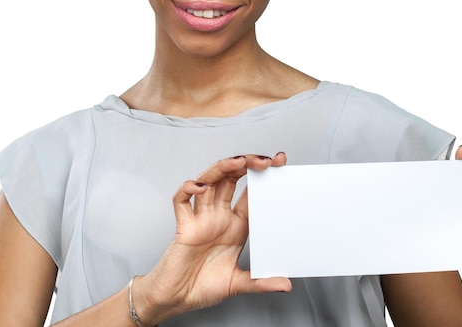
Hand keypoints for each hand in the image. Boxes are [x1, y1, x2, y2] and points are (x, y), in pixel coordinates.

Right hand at [137, 153, 290, 322]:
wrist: (175, 301)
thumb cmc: (202, 286)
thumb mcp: (238, 284)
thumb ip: (261, 282)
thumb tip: (286, 285)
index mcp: (236, 225)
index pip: (251, 192)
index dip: (263, 176)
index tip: (280, 162)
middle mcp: (219, 216)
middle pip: (231, 179)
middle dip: (247, 164)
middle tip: (266, 160)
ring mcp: (201, 218)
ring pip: (209, 182)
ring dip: (222, 168)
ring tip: (239, 162)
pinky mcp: (183, 226)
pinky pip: (182, 201)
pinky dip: (188, 189)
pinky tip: (199, 187)